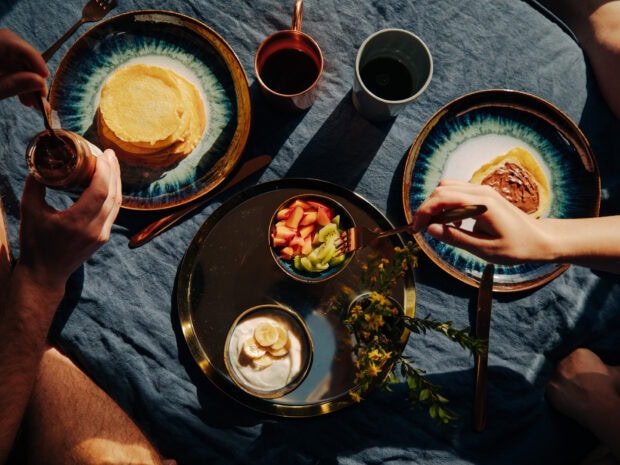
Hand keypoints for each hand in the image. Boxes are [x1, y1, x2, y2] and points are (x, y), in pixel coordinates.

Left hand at [0, 29, 48, 105]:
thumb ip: (13, 85)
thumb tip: (40, 81)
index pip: (14, 43)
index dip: (33, 59)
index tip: (45, 76)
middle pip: (18, 55)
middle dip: (33, 76)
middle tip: (42, 96)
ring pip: (16, 64)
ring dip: (28, 84)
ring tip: (36, 104)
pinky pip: (11, 70)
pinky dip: (20, 84)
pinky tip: (26, 100)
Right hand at [17, 149, 121, 291]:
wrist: (45, 274)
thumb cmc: (35, 243)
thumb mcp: (29, 211)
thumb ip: (35, 185)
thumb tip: (40, 161)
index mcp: (77, 222)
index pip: (99, 192)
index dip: (104, 170)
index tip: (102, 154)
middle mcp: (95, 229)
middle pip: (113, 194)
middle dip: (112, 171)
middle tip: (108, 153)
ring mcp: (102, 234)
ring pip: (117, 203)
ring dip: (115, 181)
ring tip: (110, 162)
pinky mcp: (103, 236)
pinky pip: (114, 210)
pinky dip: (112, 193)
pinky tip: (108, 181)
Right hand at [410, 179, 551, 263]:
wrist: (540, 240)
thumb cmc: (516, 248)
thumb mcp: (484, 249)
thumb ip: (455, 237)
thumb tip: (430, 229)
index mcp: (480, 203)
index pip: (442, 198)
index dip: (424, 212)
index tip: (416, 230)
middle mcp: (480, 191)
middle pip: (441, 190)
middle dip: (426, 208)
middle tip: (422, 230)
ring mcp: (482, 191)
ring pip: (447, 188)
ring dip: (436, 205)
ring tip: (435, 227)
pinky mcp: (483, 195)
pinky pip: (457, 193)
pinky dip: (447, 205)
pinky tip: (452, 224)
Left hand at [546, 348, 619, 447]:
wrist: (602, 407)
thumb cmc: (611, 388)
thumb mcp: (617, 371)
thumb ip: (614, 364)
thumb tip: (616, 363)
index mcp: (579, 353)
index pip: (575, 356)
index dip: (581, 365)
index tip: (586, 374)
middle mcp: (564, 361)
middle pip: (564, 365)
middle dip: (569, 372)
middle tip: (579, 384)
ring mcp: (555, 375)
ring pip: (556, 376)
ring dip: (561, 382)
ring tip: (572, 392)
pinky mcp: (549, 389)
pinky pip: (550, 389)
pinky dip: (556, 393)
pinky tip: (565, 398)